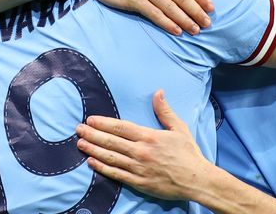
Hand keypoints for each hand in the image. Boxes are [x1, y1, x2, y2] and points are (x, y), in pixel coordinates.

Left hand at [75, 90, 212, 200]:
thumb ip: (165, 111)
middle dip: (92, 134)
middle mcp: (141, 151)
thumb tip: (158, 92)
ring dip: (93, 150)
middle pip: (111, 141)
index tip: (90, 119)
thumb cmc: (189, 153)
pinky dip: (102, 168)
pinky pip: (116, 174)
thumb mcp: (179, 128)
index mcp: (149, 137)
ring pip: (110, 157)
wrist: (197, 180)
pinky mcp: (139, 182)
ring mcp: (138, 168)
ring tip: (80, 143)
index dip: (103, 123)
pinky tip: (91, 162)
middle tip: (78, 129)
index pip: (121, 128)